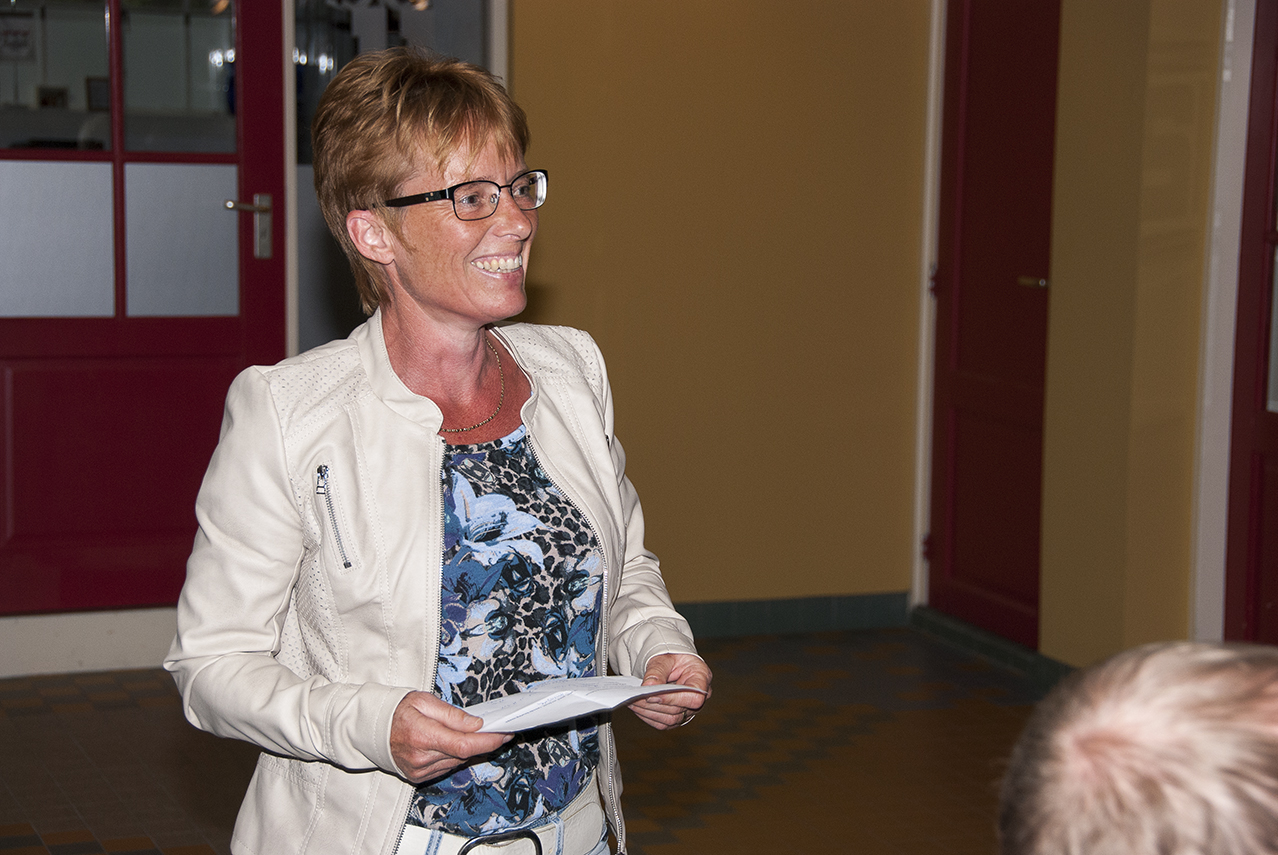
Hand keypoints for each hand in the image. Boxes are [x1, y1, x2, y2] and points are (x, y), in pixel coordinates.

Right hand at [389, 691, 512, 782]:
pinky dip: (456, 756)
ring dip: (470, 750)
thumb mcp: (424, 701)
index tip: (504, 733)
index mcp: (422, 735)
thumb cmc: (398, 710)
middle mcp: (420, 757)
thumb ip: (452, 714)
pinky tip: (458, 745)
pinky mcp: (418, 777)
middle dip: (485, 743)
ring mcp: (418, 770)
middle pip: (463, 754)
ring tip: (479, 735)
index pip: (464, 744)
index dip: (488, 741)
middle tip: (499, 730)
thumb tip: (476, 724)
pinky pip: (446, 767)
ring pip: (457, 762)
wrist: (372, 729)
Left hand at [628, 653, 712, 729]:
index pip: (694, 696)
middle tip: (635, 698)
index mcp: (701, 678)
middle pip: (679, 710)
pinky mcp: (677, 717)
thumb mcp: (664, 658)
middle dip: (654, 705)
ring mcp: (689, 709)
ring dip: (648, 712)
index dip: (674, 699)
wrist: (670, 662)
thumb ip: (657, 671)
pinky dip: (648, 716)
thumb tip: (648, 686)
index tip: (652, 695)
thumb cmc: (671, 657)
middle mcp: (699, 697)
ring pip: (670, 719)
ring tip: (632, 701)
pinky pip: (663, 723)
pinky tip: (637, 707)